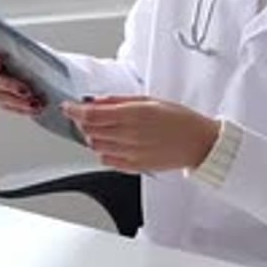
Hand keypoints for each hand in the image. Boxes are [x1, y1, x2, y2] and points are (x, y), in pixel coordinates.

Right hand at [0, 43, 43, 115]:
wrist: (35, 65)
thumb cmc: (28, 51)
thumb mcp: (28, 48)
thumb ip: (27, 50)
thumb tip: (38, 58)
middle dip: (10, 85)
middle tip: (26, 90)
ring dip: (18, 101)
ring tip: (35, 103)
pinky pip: (7, 106)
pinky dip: (22, 108)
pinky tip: (35, 108)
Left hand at [60, 96, 219, 172]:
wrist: (198, 143)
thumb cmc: (179, 119)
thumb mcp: (150, 100)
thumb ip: (120, 100)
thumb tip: (98, 100)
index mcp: (134, 114)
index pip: (92, 114)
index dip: (74, 110)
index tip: (67, 107)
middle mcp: (129, 134)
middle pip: (90, 130)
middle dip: (83, 122)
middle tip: (86, 115)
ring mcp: (131, 153)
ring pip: (96, 146)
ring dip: (93, 136)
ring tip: (105, 129)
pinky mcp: (134, 166)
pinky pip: (107, 160)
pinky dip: (104, 151)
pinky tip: (114, 143)